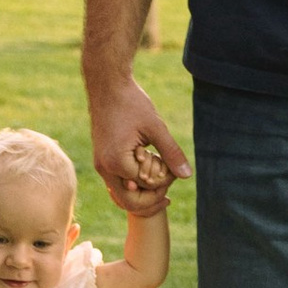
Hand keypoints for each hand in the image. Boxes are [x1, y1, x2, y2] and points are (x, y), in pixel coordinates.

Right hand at [89, 74, 187, 211]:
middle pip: (129, 201)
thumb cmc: (131, 103)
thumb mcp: (156, 127)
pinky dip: (133, 182)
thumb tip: (187, 175)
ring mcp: (101, 165)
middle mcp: (104, 168)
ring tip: (161, 181)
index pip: (145, 187)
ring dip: (142, 191)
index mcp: (117, 162)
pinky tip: (148, 172)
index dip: (163, 183)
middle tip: (169, 190)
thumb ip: (171, 153)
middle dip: (151, 198)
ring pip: (121, 194)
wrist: (106, 85)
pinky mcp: (102, 159)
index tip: (173, 170)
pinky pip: (117, 182)